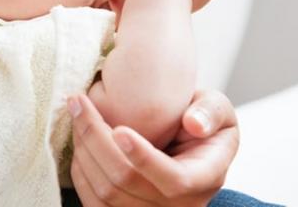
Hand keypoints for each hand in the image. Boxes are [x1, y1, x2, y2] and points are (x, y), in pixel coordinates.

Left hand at [68, 90, 238, 206]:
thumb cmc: (203, 125)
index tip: (119, 128)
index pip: (174, 180)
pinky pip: (93, 201)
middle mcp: (177, 205)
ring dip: (82, 149)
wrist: (189, 148)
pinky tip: (79, 139)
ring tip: (77, 112)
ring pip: (104, 192)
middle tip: (78, 101)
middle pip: (126, 182)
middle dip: (95, 138)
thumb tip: (193, 124)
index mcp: (204, 179)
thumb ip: (211, 112)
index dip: (143, 157)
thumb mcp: (220, 112)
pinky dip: (80, 168)